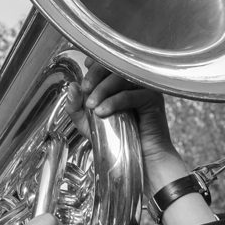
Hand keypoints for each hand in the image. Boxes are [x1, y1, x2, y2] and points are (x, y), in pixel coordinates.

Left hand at [65, 63, 214, 217]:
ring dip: (103, 89)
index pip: (108, 63)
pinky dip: (114, 101)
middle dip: (96, 76)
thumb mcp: (89, 124)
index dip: (96, 63)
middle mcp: (135, 82)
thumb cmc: (118, 142)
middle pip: (115, 66)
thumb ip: (76, 107)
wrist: (141, 161)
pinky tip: (102, 112)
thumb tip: (71, 86)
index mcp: (122, 83)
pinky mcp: (153, 100)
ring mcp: (145, 89)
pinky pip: (132, 95)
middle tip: (84, 89)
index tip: (84, 69)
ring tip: (91, 106)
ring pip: (123, 78)